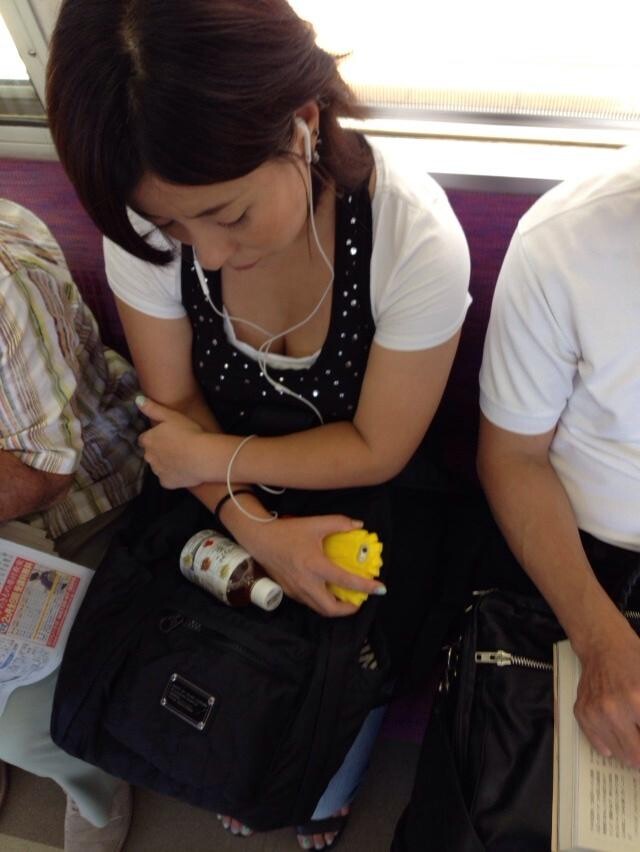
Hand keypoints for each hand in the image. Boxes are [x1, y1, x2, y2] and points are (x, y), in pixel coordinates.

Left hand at [136, 396, 207, 488]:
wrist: (203, 456)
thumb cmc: (189, 432)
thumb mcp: (171, 415)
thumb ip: (153, 408)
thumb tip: (137, 400)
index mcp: (148, 440)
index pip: (144, 439)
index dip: (155, 437)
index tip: (166, 437)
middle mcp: (149, 456)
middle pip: (150, 453)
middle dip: (159, 451)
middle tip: (176, 447)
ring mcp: (157, 471)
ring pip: (158, 467)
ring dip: (165, 463)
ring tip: (182, 458)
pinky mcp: (166, 483)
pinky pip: (167, 479)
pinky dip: (173, 476)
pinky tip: (184, 470)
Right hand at [233, 513, 386, 617]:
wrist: (259, 538)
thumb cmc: (287, 531)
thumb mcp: (315, 523)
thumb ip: (339, 523)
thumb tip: (359, 526)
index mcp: (315, 566)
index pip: (345, 581)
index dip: (366, 587)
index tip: (380, 589)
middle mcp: (306, 583)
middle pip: (330, 608)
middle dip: (348, 609)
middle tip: (358, 601)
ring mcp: (296, 590)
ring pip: (318, 608)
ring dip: (334, 607)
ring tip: (344, 597)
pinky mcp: (288, 591)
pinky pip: (308, 602)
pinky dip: (320, 601)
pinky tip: (325, 590)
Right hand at [573, 620, 639, 767]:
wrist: (603, 645)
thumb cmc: (634, 661)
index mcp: (636, 700)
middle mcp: (612, 711)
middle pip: (635, 757)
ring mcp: (594, 713)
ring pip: (619, 754)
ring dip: (630, 749)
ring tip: (632, 729)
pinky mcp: (581, 713)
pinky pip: (599, 745)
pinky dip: (611, 743)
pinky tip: (619, 729)